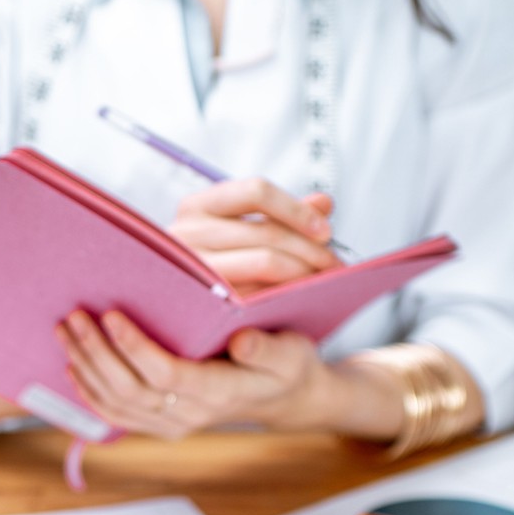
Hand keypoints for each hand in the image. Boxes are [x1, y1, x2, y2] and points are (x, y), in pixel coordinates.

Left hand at [57, 310, 331, 438]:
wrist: (283, 397)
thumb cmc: (287, 365)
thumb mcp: (292, 352)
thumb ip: (268, 350)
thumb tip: (243, 341)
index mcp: (220, 392)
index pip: (166, 374)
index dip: (134, 347)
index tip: (111, 315)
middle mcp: (190, 414)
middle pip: (130, 389)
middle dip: (96, 352)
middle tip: (75, 316)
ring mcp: (172, 424)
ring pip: (116, 404)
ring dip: (85, 368)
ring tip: (65, 331)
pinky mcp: (160, 424)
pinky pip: (116, 415)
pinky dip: (89, 392)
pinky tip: (73, 365)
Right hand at [168, 178, 336, 291]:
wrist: (176, 322)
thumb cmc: (216, 270)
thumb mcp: (244, 238)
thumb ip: (282, 218)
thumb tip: (325, 202)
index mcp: (196, 207)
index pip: (256, 192)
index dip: (297, 209)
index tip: (326, 231)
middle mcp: (186, 233)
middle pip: (267, 231)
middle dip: (312, 248)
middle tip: (337, 267)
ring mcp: (191, 268)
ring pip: (265, 261)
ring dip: (306, 271)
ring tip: (327, 282)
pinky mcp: (200, 303)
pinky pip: (257, 293)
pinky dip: (285, 293)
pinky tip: (302, 299)